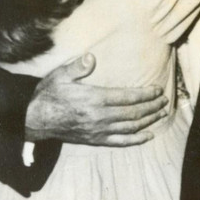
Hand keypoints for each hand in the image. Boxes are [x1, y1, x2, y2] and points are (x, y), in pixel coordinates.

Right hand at [24, 53, 167, 145]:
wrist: (35, 120)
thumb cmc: (48, 95)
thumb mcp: (60, 76)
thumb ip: (77, 67)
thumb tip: (91, 57)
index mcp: (94, 99)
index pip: (127, 97)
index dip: (145, 94)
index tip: (157, 90)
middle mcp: (99, 117)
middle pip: (133, 113)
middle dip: (151, 107)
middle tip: (164, 101)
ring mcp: (98, 130)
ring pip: (130, 127)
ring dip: (148, 121)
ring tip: (161, 114)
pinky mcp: (95, 140)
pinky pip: (120, 142)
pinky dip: (136, 139)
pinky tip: (147, 135)